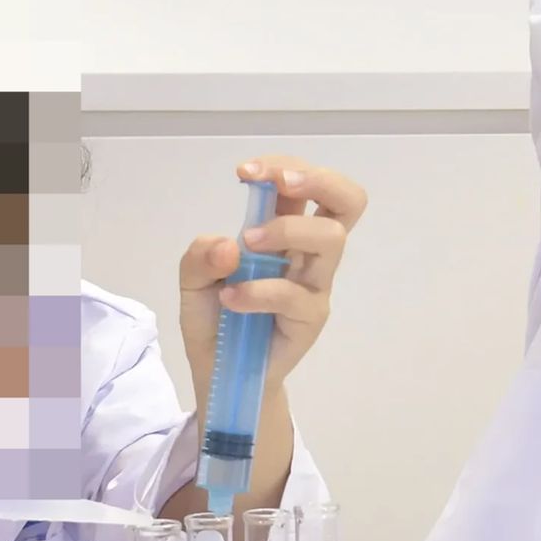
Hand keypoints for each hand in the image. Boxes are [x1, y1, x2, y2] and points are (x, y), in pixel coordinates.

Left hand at [178, 158, 369, 396]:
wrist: (220, 374)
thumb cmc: (215, 318)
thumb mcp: (192, 279)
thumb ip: (200, 255)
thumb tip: (229, 246)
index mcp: (286, 229)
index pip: (304, 184)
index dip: (283, 166)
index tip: (244, 172)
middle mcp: (308, 252)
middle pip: (348, 201)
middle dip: (317, 179)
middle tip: (280, 185)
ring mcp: (315, 284)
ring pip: (331, 239)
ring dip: (286, 229)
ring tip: (248, 245)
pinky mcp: (311, 318)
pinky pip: (294, 293)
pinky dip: (257, 291)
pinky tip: (230, 299)